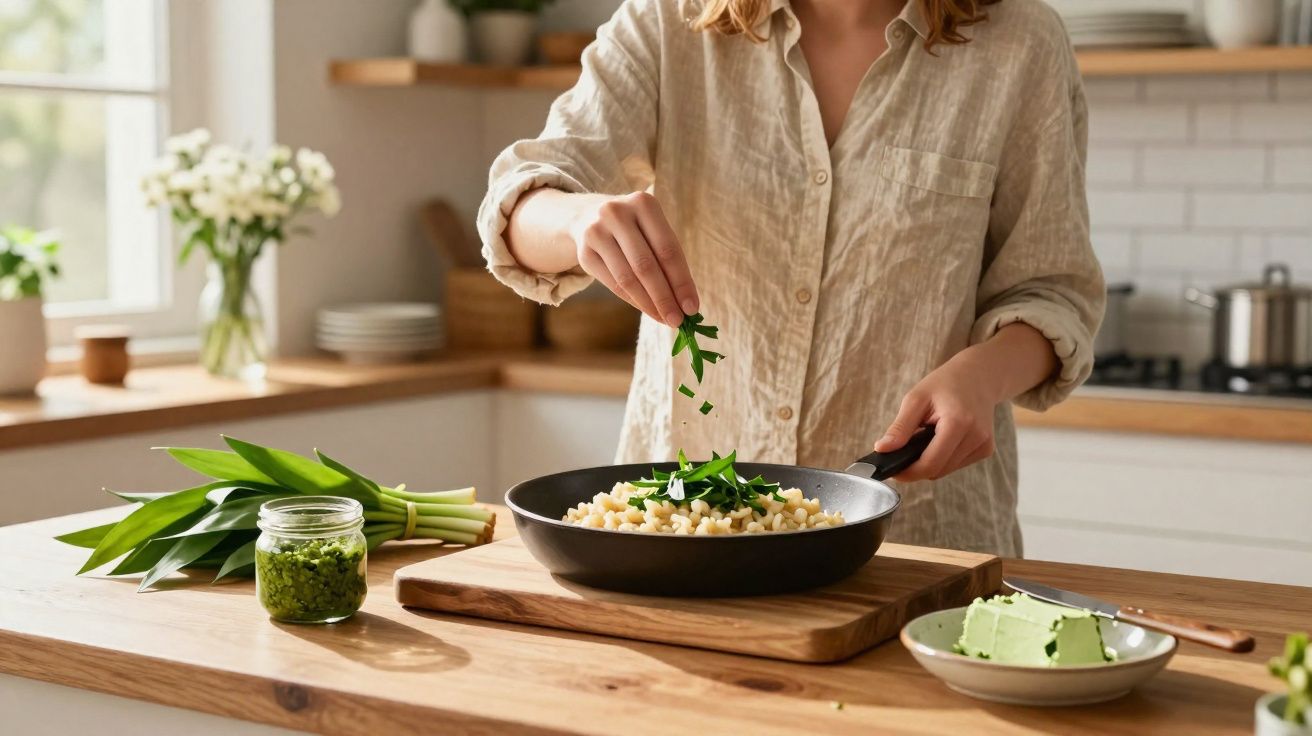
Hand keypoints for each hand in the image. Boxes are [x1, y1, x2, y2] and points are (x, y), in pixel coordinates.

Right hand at [567, 192, 698, 327]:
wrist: (589, 217)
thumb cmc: (635, 228)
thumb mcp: (653, 230)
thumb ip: (669, 260)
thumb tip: (686, 303)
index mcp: (643, 203)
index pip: (668, 249)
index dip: (681, 281)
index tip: (692, 307)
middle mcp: (616, 213)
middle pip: (646, 266)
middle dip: (665, 297)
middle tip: (678, 321)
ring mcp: (596, 232)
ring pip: (627, 278)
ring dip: (648, 304)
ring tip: (664, 318)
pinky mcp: (584, 252)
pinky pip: (612, 283)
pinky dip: (632, 300)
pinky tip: (647, 309)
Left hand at [873, 358, 999, 481]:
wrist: (978, 375)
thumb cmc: (945, 383)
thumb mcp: (916, 399)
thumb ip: (900, 427)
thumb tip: (882, 449)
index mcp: (958, 422)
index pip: (930, 464)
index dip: (908, 472)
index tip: (892, 470)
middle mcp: (976, 437)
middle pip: (938, 470)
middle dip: (917, 466)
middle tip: (903, 450)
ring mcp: (984, 445)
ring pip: (946, 470)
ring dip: (930, 461)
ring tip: (925, 437)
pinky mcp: (986, 449)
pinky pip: (956, 464)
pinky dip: (943, 458)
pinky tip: (941, 439)